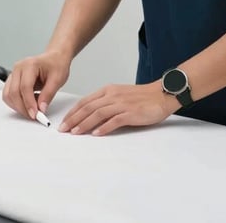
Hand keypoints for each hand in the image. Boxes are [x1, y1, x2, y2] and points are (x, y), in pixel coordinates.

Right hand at [2, 49, 70, 119]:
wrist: (54, 58)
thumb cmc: (56, 65)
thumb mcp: (58, 79)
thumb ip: (48, 94)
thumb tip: (41, 109)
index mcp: (30, 64)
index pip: (25, 86)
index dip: (29, 103)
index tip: (35, 114)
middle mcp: (18, 68)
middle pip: (14, 92)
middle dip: (23, 108)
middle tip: (34, 116)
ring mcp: (14, 73)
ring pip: (8, 95)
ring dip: (18, 107)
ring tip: (33, 109)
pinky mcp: (12, 80)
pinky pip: (8, 95)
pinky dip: (16, 103)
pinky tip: (28, 104)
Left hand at [59, 82, 177, 135]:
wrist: (161, 94)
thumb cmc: (141, 97)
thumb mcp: (120, 95)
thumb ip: (107, 103)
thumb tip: (91, 116)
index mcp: (108, 90)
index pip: (85, 101)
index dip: (73, 112)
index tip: (64, 121)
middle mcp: (112, 95)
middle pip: (88, 107)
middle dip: (74, 119)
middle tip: (63, 129)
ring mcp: (121, 104)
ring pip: (98, 113)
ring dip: (84, 124)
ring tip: (75, 133)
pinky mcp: (130, 113)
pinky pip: (114, 120)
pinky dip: (104, 127)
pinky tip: (96, 134)